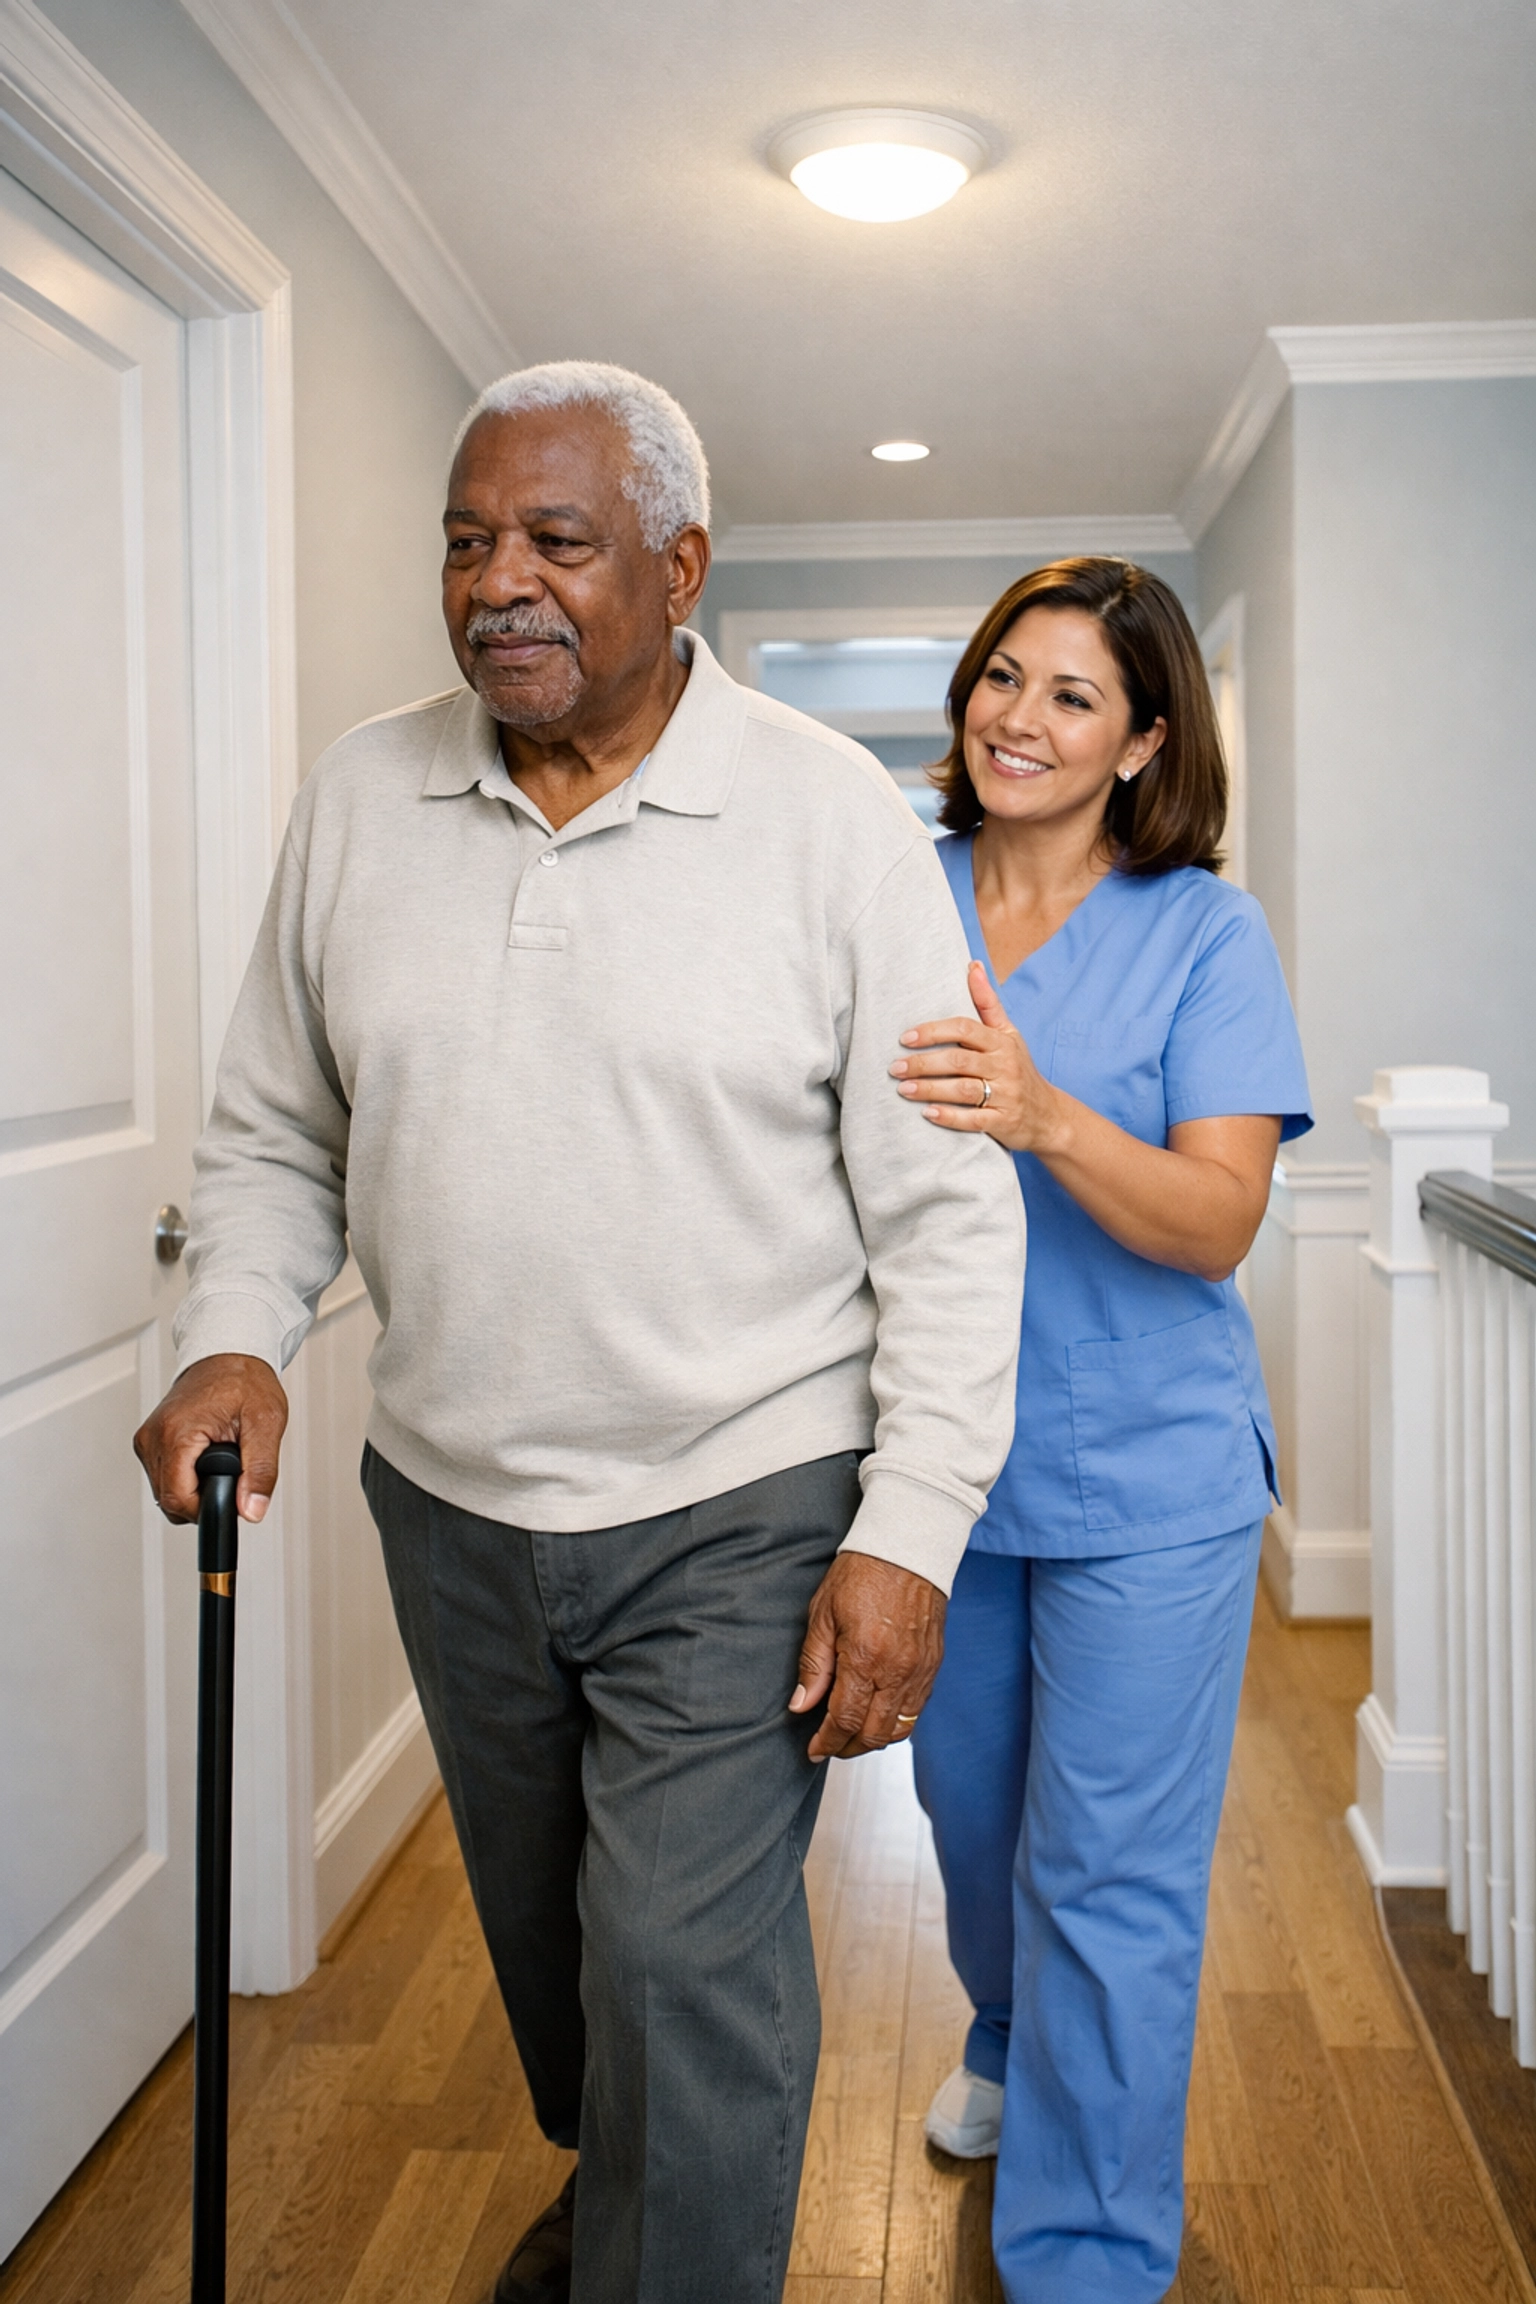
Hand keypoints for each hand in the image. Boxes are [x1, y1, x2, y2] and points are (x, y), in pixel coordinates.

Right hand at [133, 1354, 288, 1524]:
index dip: (208, 1506)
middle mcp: (153, 1436)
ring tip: (219, 1457)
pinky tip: (204, 1456)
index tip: (231, 1493)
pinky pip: (164, 1476)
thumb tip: (252, 1510)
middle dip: (203, 1496)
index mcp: (176, 1432)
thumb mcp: (266, 1424)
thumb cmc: (245, 1380)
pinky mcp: (149, 1441)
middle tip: (231, 1469)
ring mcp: (148, 1438)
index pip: (178, 1499)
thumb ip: (260, 1471)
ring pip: (165, 1491)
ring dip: (195, 1487)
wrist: (229, 1355)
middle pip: (170, 1500)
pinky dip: (186, 1475)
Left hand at [789, 1552, 946, 1759]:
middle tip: (830, 1745)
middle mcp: (897, 1671)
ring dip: (873, 1739)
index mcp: (865, 1657)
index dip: (827, 1741)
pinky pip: (917, 1710)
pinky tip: (877, 1714)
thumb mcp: (823, 1613)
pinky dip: (896, 1722)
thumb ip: (813, 1665)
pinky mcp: (934, 1665)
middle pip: (874, 1734)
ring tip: (852, 1734)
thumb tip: (801, 1705)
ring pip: (899, 1728)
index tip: (814, 1750)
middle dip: (848, 1747)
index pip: (845, 1720)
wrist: (908, 1546)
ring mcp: (920, 1671)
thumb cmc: (862, 1573)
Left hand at [890, 960, 1062, 1154]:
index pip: (964, 1029)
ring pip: (963, 1090)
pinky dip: (950, 1117)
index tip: (905, 1038)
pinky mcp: (1002, 1122)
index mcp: (1001, 1042)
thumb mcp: (1008, 1034)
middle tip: (894, 1067)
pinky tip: (927, 1114)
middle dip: (923, 1064)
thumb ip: (987, 1002)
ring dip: (930, 1089)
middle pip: (959, 1061)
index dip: (933, 1031)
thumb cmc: (1018, 1069)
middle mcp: (1004, 1066)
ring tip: (903, 1089)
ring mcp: (1005, 1095)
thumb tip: (972, 965)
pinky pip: (973, 1120)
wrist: (1047, 1114)